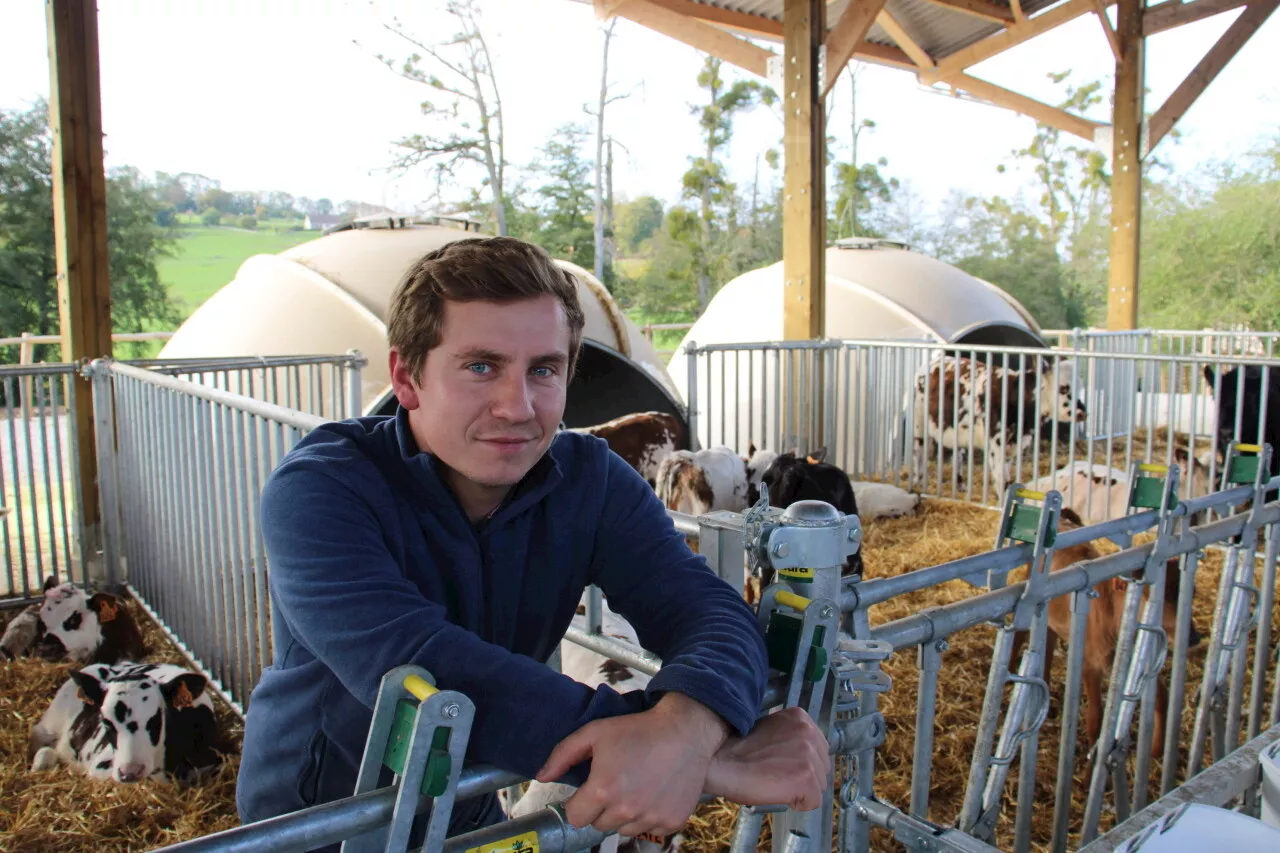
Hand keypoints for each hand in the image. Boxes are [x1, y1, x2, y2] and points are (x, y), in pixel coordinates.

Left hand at [536, 692, 729, 837]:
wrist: (685, 732)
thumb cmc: (638, 730)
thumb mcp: (595, 732)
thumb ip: (563, 755)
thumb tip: (541, 776)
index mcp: (603, 790)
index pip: (576, 818)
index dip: (580, 802)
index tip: (590, 789)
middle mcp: (626, 810)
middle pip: (599, 825)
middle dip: (602, 807)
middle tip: (617, 781)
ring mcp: (651, 818)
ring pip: (624, 830)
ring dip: (625, 814)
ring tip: (637, 785)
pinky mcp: (671, 822)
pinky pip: (649, 830)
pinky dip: (649, 816)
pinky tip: (654, 792)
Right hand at [703, 707, 828, 810]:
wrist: (720, 760)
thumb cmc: (738, 749)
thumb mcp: (771, 729)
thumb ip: (791, 737)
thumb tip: (800, 755)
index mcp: (800, 718)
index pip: (819, 749)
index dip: (802, 763)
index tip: (785, 766)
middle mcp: (808, 732)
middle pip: (822, 767)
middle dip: (805, 776)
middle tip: (778, 775)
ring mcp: (808, 754)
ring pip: (819, 786)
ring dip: (801, 790)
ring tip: (776, 783)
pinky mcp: (805, 777)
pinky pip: (813, 802)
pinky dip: (798, 804)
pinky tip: (779, 793)